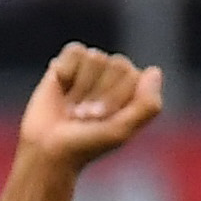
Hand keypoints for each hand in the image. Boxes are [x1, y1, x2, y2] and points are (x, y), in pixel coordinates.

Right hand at [18, 44, 163, 172]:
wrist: (46, 150)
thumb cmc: (84, 144)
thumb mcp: (121, 131)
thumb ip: (147, 105)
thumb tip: (153, 71)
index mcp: (134, 89)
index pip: (133, 76)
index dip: (114, 99)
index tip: (100, 120)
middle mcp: (116, 74)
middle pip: (117, 64)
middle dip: (97, 93)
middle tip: (84, 116)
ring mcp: (91, 67)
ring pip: (95, 57)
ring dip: (80, 87)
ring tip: (72, 107)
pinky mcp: (67, 63)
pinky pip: (75, 50)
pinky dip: (65, 70)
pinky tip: (61, 88)